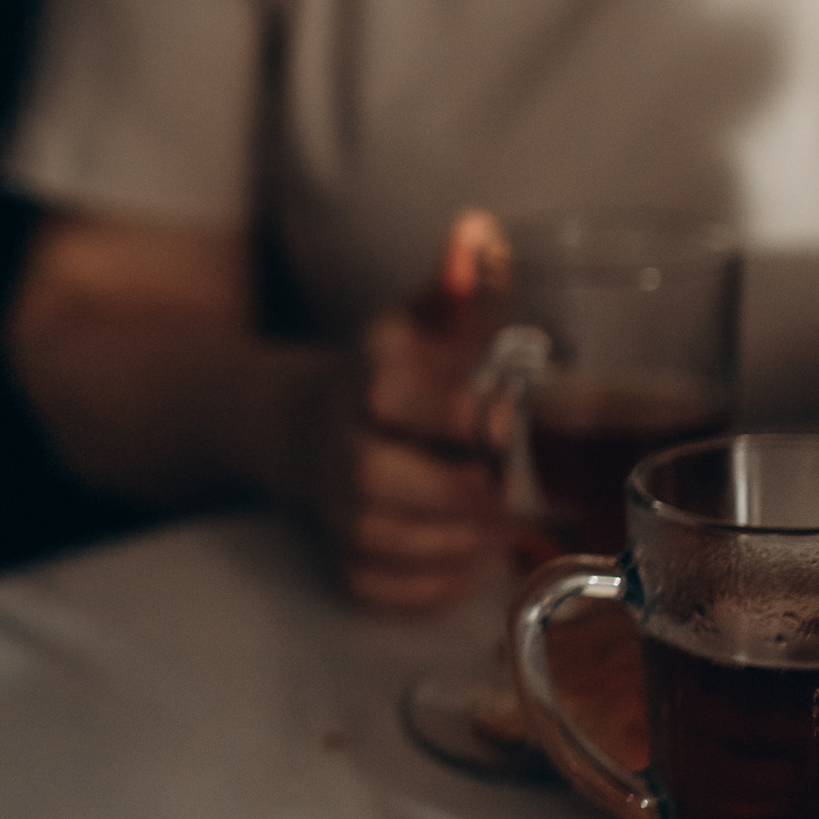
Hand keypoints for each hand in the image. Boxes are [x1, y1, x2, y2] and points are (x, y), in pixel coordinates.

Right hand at [309, 302, 510, 610]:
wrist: (309, 427)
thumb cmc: (394, 374)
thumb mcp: (424, 323)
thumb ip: (461, 287)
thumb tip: (480, 228)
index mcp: (365, 379)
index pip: (398, 397)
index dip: (461, 414)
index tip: (505, 414)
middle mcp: (338, 446)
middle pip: (381, 478)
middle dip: (460, 489)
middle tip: (508, 484)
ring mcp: (335, 509)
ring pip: (391, 541)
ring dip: (461, 539)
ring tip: (501, 521)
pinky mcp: (343, 560)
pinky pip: (390, 590)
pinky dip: (440, 583)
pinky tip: (469, 555)